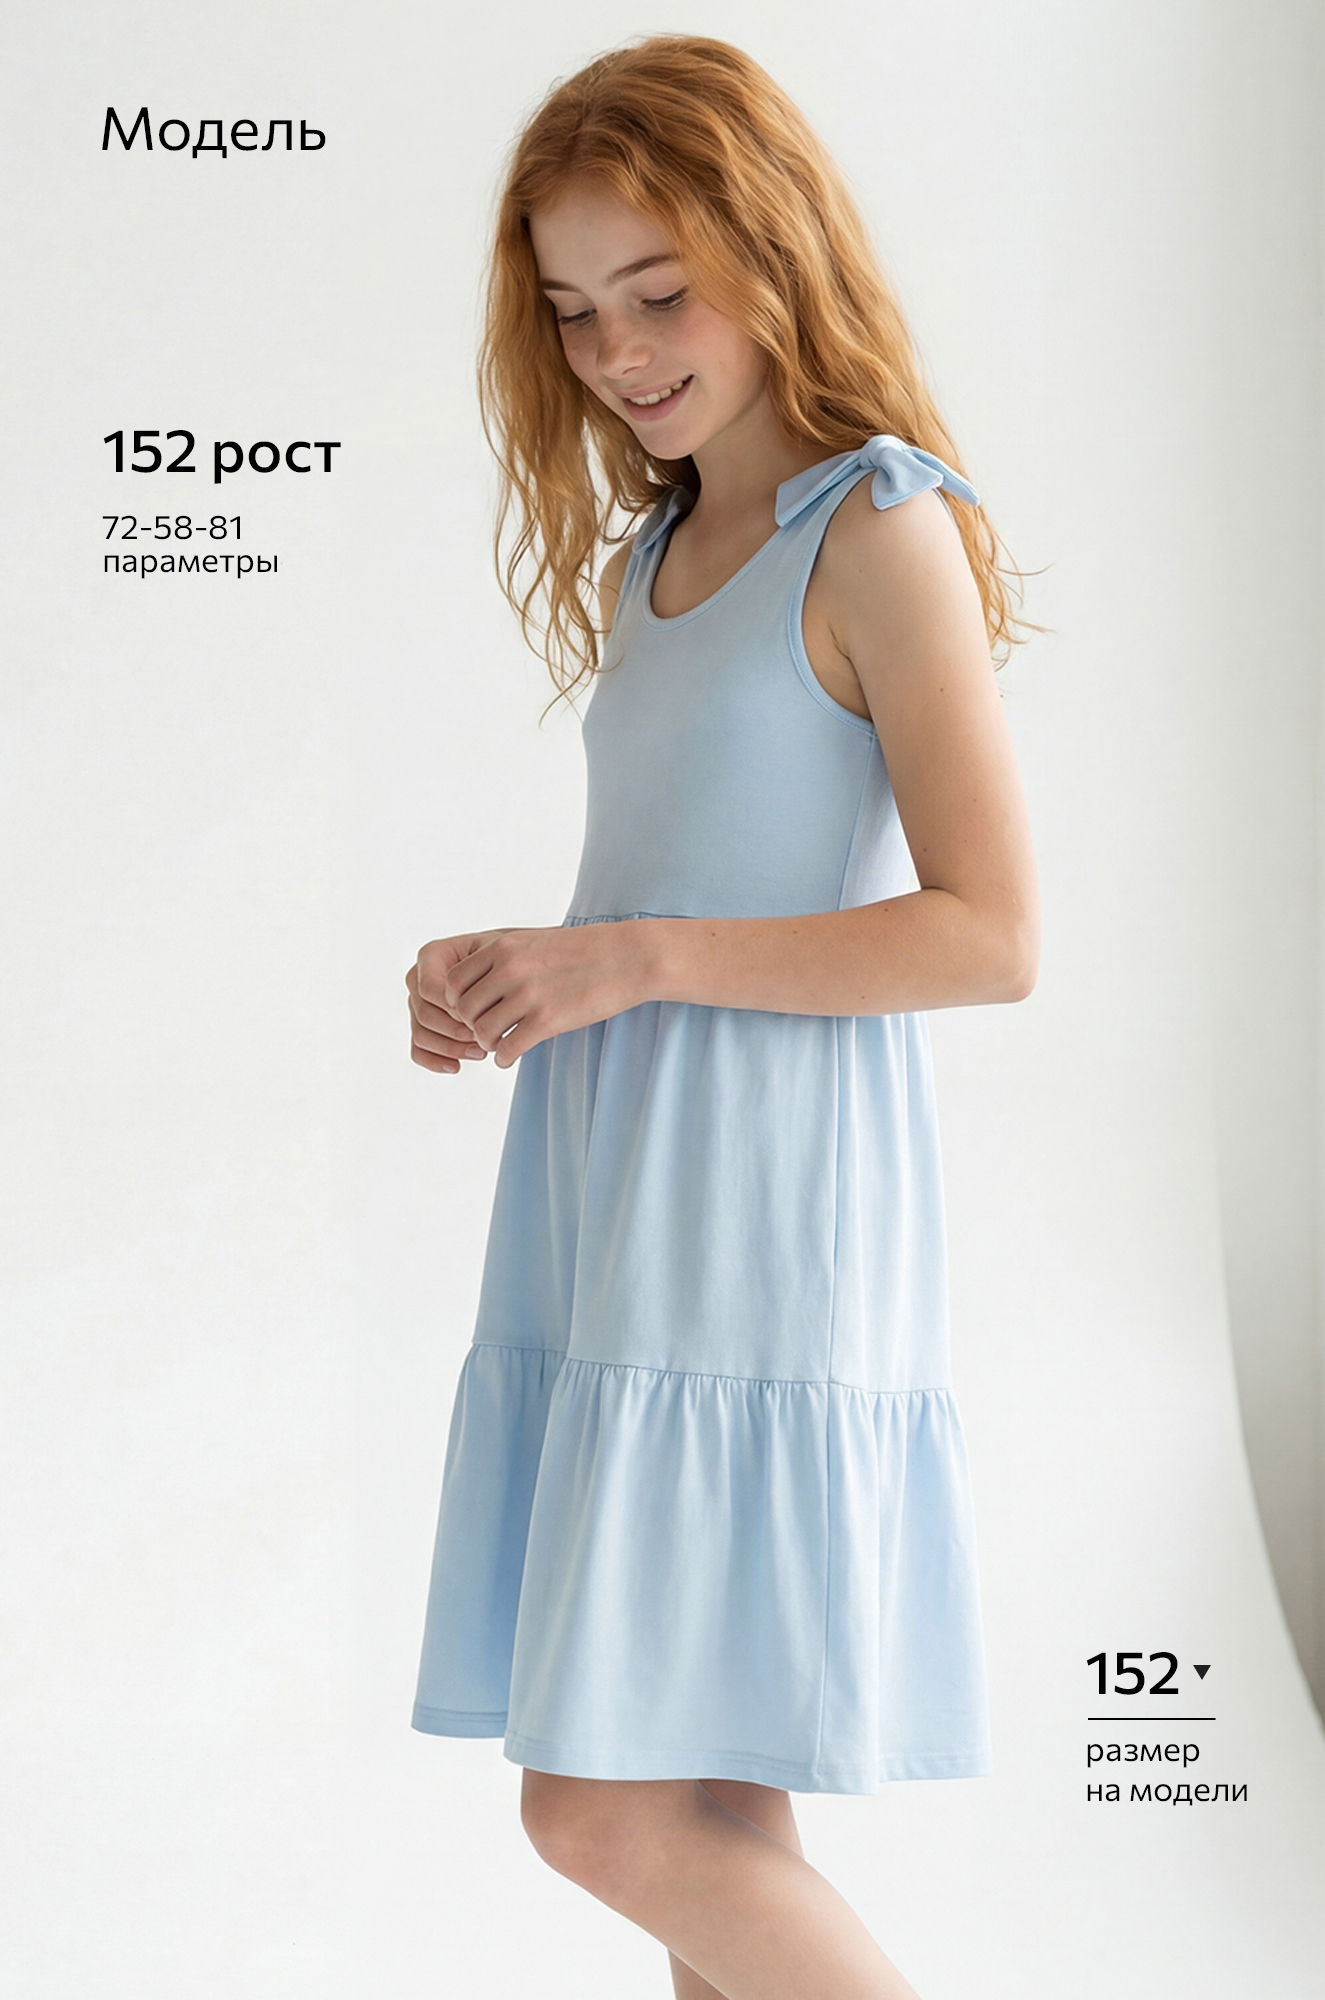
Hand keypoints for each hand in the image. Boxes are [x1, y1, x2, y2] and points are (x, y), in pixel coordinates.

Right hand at [406, 931, 507, 1074]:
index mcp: (432, 956)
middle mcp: (419, 979)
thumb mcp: (499, 956)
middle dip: (455, 1031)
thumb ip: (481, 977)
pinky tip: (457, 1065)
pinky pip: (418, 1050)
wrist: (509, 967)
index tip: (481, 1014)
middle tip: (484, 1037)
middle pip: (425, 1014)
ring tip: (480, 1051)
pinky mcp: (422, 1026)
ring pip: (422, 1034)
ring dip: (450, 1048)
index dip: (453, 1006)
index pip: (429, 987)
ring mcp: (418, 1005)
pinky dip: (435, 1061)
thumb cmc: (505, 958)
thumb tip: (465, 1016)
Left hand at [415, 922, 652, 1069]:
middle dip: (471, 1025)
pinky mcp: (548, 1020)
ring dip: (487, 1043)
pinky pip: (508, 1048)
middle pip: (464, 1009)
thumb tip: (481, 982)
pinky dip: (504, 1057)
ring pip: (482, 1032)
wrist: (628, 956)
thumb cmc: (585, 950)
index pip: (453, 981)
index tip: (475, 1009)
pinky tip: (510, 1056)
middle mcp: (509, 969)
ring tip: (499, 1044)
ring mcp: (528, 995)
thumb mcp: (536, 941)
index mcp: (503, 947)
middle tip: (486, 1031)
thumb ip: (506, 958)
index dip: (458, 1001)